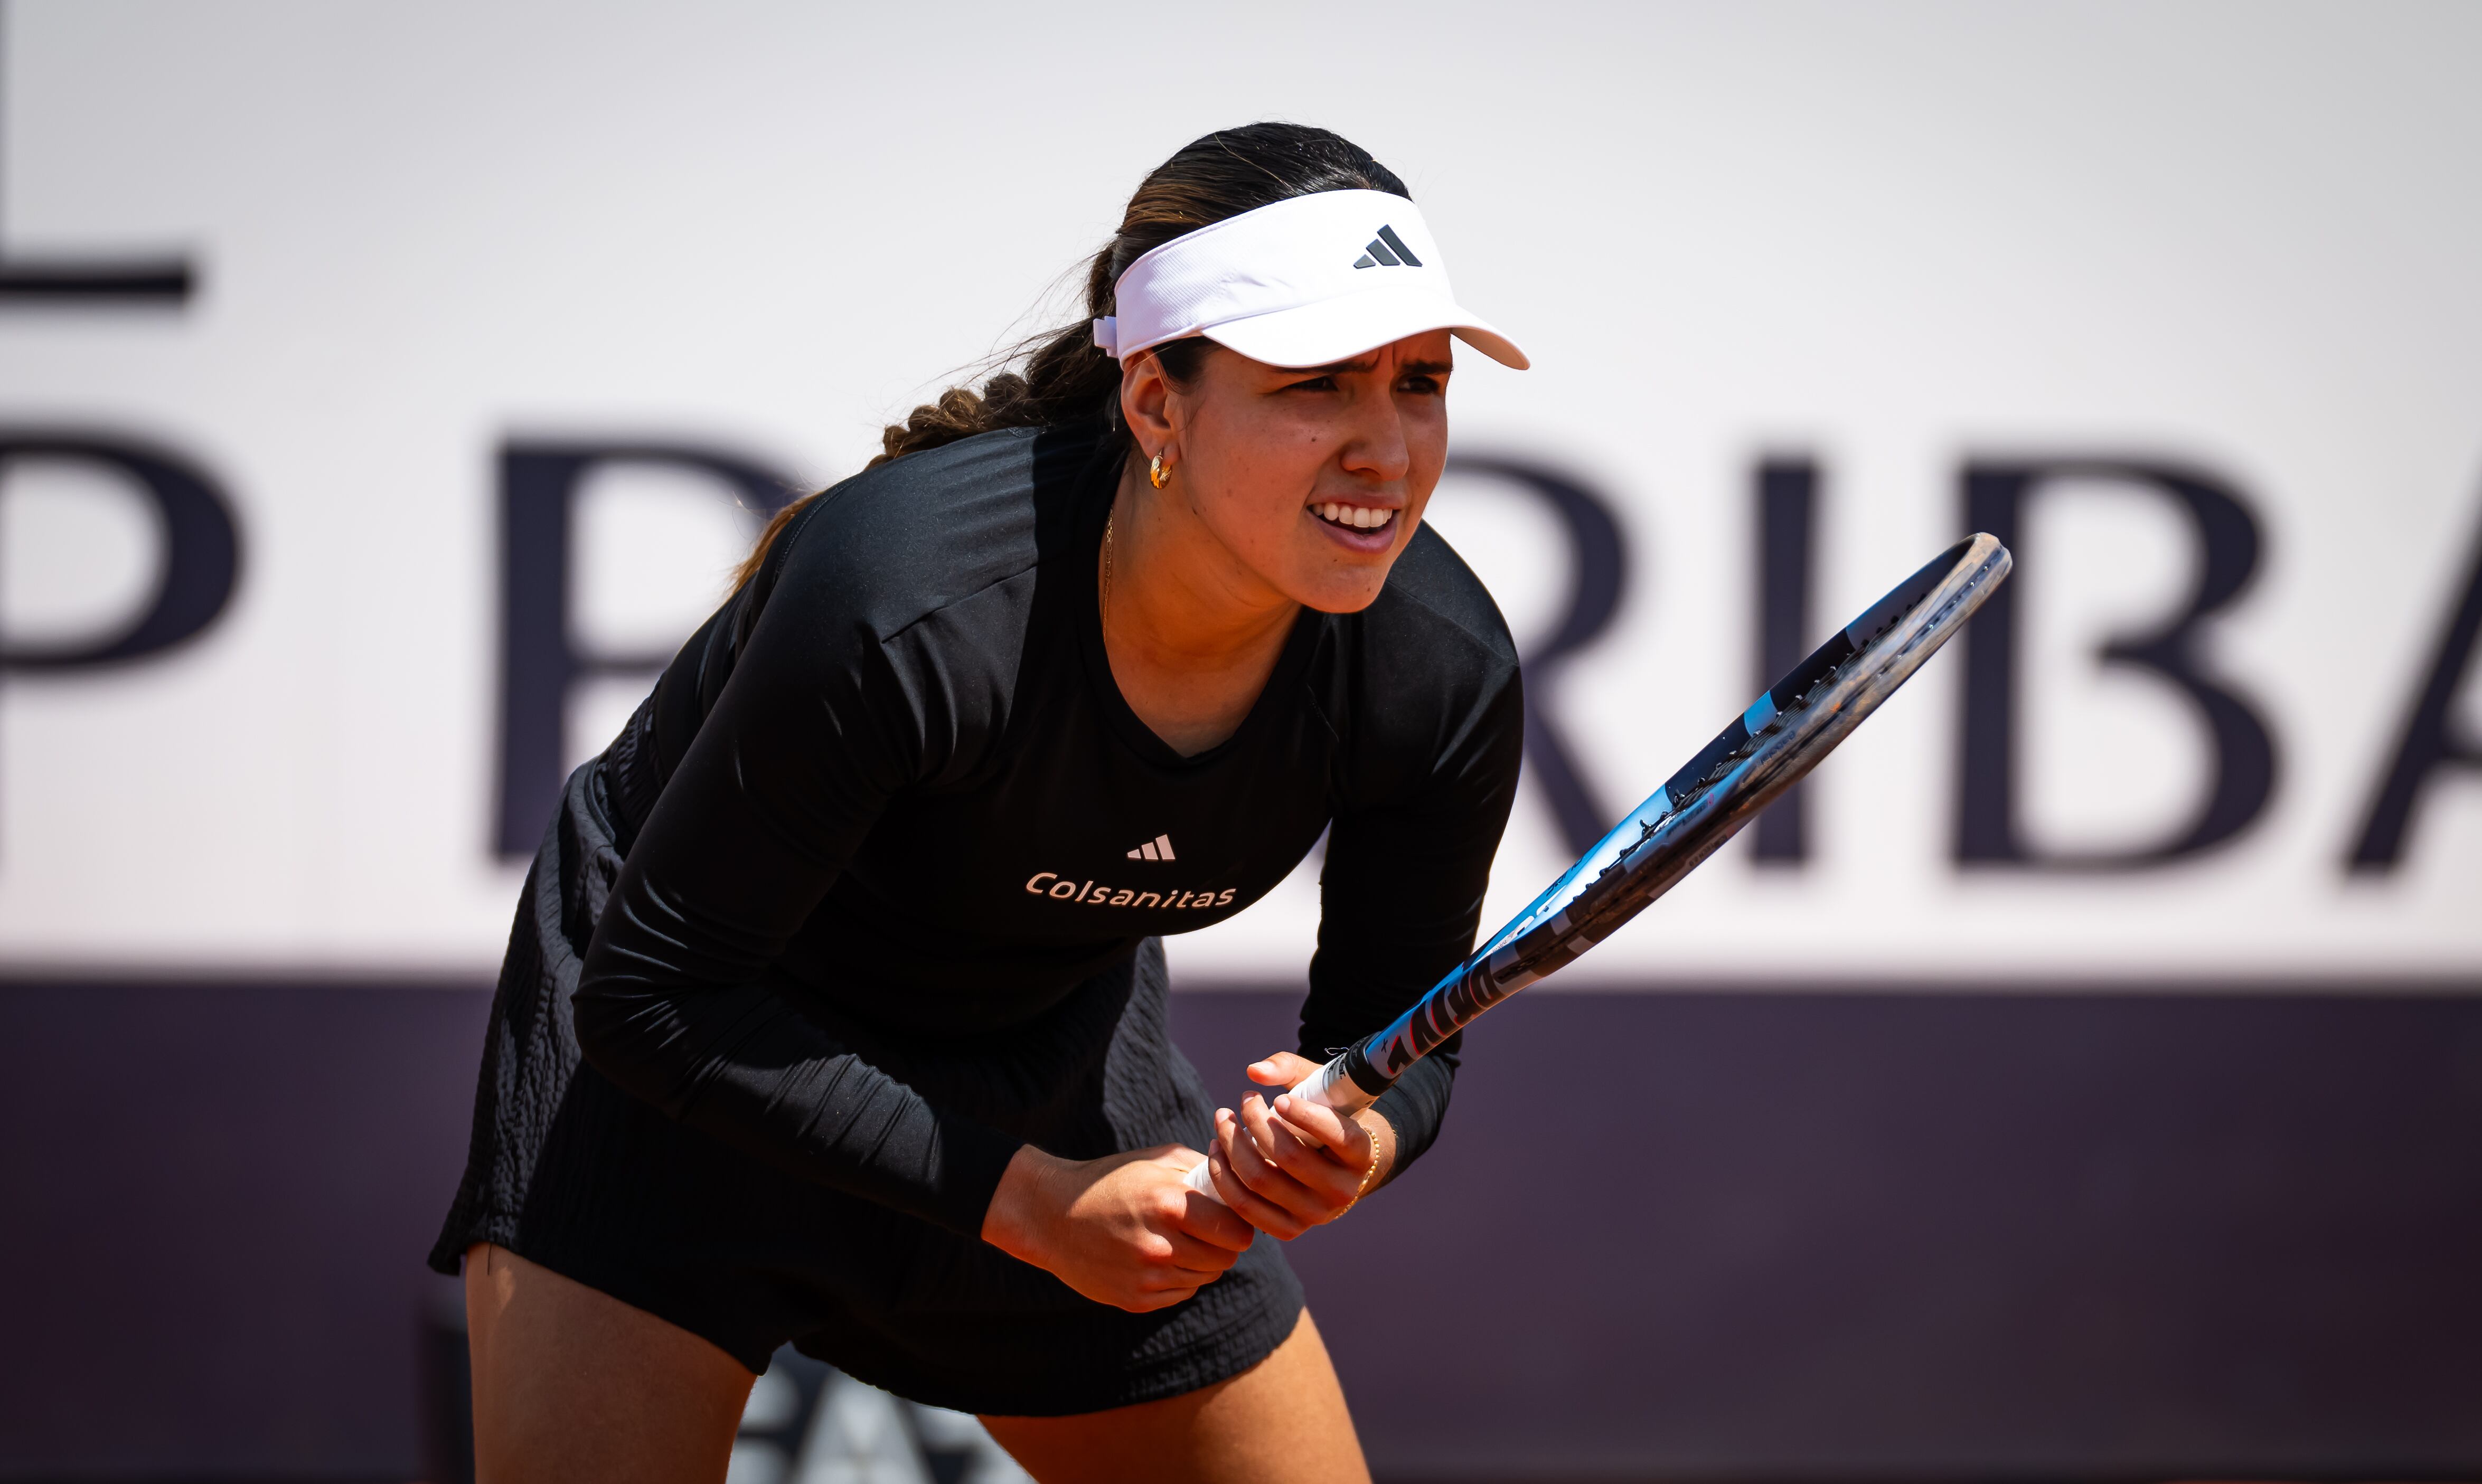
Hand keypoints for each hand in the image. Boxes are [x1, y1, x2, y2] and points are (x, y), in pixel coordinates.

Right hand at [980, 1143, 1257, 1312]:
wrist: (1051, 1216)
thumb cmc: (1109, 1181)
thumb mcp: (1155, 1159)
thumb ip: (1202, 1167)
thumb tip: (1240, 1180)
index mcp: (1170, 1205)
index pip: (1237, 1232)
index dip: (1239, 1225)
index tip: (1230, 1219)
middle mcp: (1161, 1246)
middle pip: (1225, 1259)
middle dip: (1223, 1244)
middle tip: (1208, 1231)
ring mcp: (1147, 1278)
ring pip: (1204, 1278)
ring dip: (1201, 1262)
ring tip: (1179, 1241)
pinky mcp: (1135, 1300)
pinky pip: (1180, 1294)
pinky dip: (1178, 1279)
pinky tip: (1158, 1258)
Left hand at [1205, 1051, 1396, 1239]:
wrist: (1332, 1165)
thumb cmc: (1323, 1116)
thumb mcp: (1317, 1088)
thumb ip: (1288, 1068)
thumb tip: (1254, 1071)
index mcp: (1361, 1155)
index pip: (1339, 1136)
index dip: (1305, 1116)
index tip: (1278, 1099)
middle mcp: (1343, 1191)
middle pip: (1289, 1156)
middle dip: (1256, 1122)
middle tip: (1244, 1099)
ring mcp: (1315, 1215)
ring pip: (1261, 1180)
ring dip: (1231, 1145)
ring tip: (1222, 1119)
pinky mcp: (1288, 1230)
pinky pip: (1245, 1207)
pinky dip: (1223, 1175)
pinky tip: (1216, 1148)